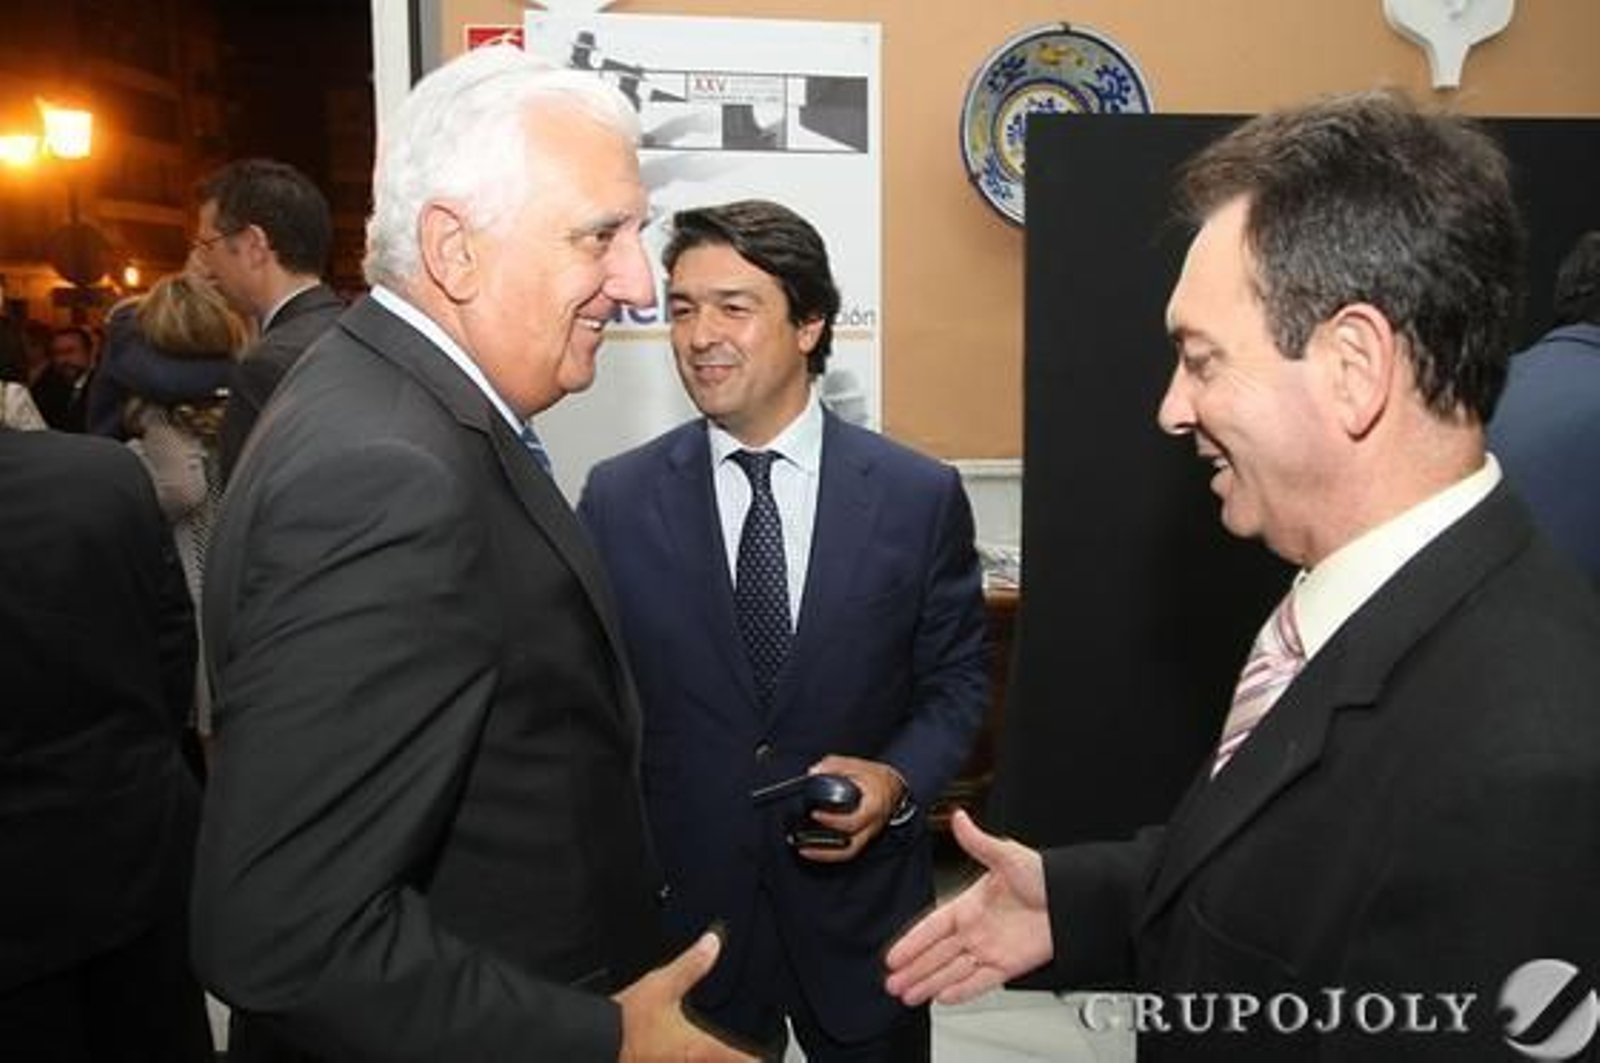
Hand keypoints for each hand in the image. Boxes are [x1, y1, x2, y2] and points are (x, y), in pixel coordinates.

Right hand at [614, 933, 757, 1061]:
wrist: (593, 1045)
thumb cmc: (624, 1023)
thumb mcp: (662, 985)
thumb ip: (692, 965)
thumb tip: (713, 942)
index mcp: (700, 1049)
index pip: (743, 1061)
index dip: (759, 1060)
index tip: (767, 1058)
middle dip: (734, 1061)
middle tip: (750, 1056)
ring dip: (713, 1061)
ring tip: (715, 1054)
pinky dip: (685, 1062)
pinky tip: (680, 1056)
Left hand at [799, 754, 905, 862]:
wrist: (894, 786)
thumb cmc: (877, 777)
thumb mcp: (857, 765)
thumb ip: (834, 766)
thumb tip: (813, 771)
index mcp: (872, 808)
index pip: (853, 822)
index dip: (832, 821)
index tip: (814, 813)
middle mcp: (872, 826)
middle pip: (851, 847)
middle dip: (825, 848)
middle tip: (803, 842)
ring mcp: (868, 834)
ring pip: (849, 853)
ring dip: (827, 856)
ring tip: (806, 851)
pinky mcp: (864, 836)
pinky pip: (849, 850)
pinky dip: (832, 852)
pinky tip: (816, 849)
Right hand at [883, 809, 1053, 1004]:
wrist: (1075, 900)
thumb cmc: (1045, 875)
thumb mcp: (1007, 855)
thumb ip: (979, 842)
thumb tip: (959, 819)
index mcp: (970, 905)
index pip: (933, 926)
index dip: (912, 942)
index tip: (893, 956)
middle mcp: (976, 930)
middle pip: (937, 954)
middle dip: (914, 969)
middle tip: (892, 983)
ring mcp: (991, 949)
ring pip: (953, 971)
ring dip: (930, 983)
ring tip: (908, 995)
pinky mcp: (1009, 966)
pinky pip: (980, 981)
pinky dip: (962, 990)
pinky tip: (944, 997)